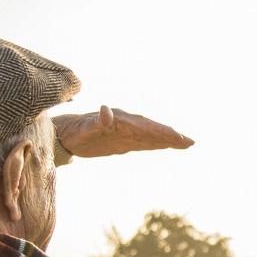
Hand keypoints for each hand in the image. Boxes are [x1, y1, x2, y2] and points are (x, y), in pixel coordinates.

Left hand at [53, 105, 193, 158]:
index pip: (146, 127)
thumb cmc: (75, 131)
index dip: (162, 132)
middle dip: (171, 136)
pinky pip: (145, 141)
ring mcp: (127, 132)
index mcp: (121, 121)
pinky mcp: (124, 140)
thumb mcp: (84, 128)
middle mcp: (127, 124)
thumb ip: (97, 121)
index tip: (177, 137)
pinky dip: (158, 143)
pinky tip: (168, 146)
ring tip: (187, 144)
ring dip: (169, 139)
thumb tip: (106, 110)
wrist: (67, 134)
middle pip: (154, 130)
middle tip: (190, 142)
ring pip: (152, 135)